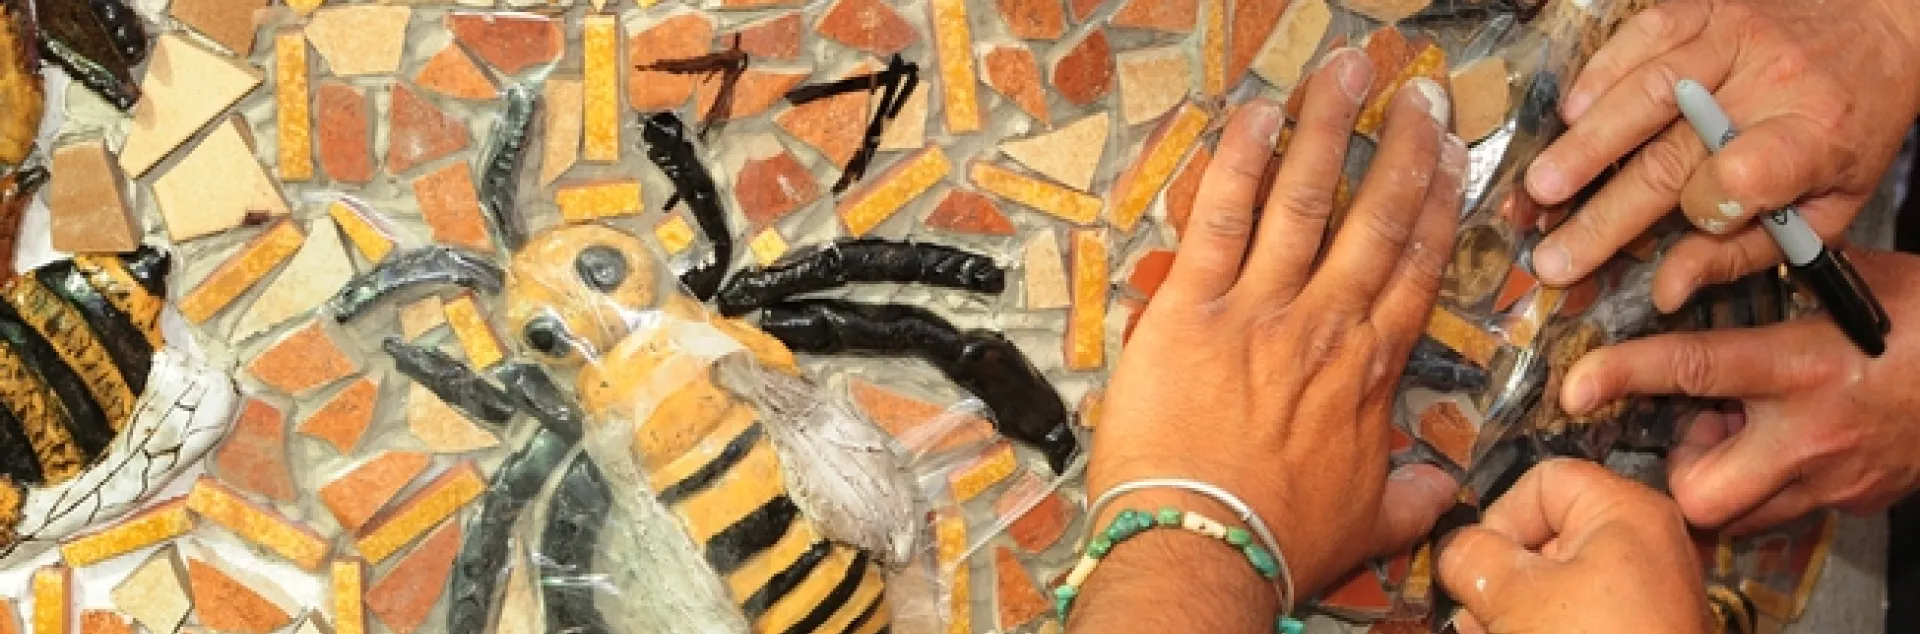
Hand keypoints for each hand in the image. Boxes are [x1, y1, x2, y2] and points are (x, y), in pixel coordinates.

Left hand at [1087, 45, 1462, 603]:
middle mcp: (1324, 325)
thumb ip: (1410, 497)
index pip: (1417, 265)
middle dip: (1401, 147)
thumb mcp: (1365, 524)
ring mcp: (1258, 309)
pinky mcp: (1190, 308)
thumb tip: (1445, 491)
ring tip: (1344, 72)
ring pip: (1303, 197)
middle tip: (1417, 96)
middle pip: (1376, 217)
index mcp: (1369, 370)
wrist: (1202, 550)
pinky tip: (1255, 115)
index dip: (1438, 203)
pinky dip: (1238, 161)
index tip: (1451, 156)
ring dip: (1326, 127)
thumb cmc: (1275, 543)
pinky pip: (1219, 217)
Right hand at [1436, 459, 1712, 633]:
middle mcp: (1644, 542)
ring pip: (1555, 579)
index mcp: (1625, 511)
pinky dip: (1544, 625)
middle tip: (1478, 614)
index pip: (1542, 481)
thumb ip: (1469, 555)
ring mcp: (1645, 591)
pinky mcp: (1639, 630)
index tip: (1481, 568)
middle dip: (1500, 574)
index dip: (1500, 518)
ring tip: (1491, 633)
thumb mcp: (1510, 596)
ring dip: (1511, 606)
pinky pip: (1578, 612)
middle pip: (1546, 533)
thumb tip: (1454, 547)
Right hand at [1523, 0, 1919, 310]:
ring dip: (1586, 144)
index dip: (1702, 209)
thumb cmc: (1845, 131)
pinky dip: (1598, 76)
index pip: (1747, 174)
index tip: (1664, 244)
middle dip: (1606, 213)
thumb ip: (1745, 251)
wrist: (1873, 27)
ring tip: (1541, 188)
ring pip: (1645, 92)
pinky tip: (1570, 114)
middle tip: (1553, 258)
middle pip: (1675, 153)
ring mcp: (1735, 38)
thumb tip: (1665, 290)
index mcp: (1816, 137)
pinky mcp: (1705, 8)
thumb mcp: (1826, 208)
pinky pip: (1640, 36)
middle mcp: (1774, 83)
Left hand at [1558, 249, 1919, 532]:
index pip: (1692, 370)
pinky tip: (1786, 442)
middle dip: (1680, 469)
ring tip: (1742, 432)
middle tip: (1693, 428)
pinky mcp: (1855, 501)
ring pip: (1739, 513)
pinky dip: (1769, 481)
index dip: (1622, 376)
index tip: (1576, 385)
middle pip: (1700, 491)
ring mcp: (1835, 479)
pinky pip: (1786, 508)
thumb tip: (1710, 256)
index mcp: (1805, 366)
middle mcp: (1812, 434)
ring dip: (1722, 478)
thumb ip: (1778, 277)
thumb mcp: (1852, 281)